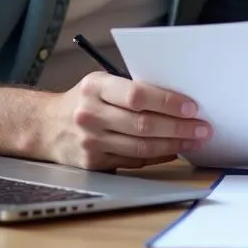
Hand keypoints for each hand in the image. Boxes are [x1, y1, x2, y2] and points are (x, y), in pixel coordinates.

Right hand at [43, 73, 212, 170]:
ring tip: (194, 140)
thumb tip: (176, 99)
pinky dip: (157, 155)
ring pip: (141, 146)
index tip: (191, 107)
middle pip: (143, 124)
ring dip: (173, 144)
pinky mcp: (93, 163)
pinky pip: (133, 160)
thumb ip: (130, 88)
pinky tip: (173, 150)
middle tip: (202, 127)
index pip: (137, 94)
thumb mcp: (100, 84)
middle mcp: (90, 114)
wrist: (45, 126)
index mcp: (94, 86)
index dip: (167, 102)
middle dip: (179, 127)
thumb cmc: (83, 100)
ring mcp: (90, 142)